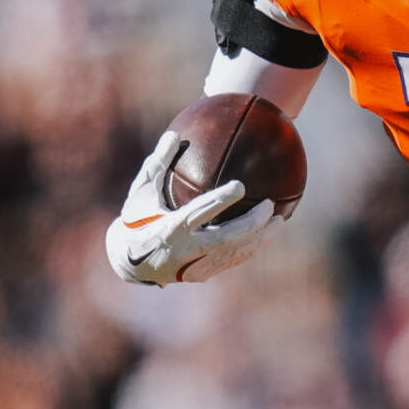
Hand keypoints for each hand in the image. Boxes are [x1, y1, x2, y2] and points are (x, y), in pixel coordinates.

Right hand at [103, 131, 279, 285]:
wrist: (128, 262)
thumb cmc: (135, 220)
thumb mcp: (141, 191)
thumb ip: (158, 163)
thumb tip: (174, 134)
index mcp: (170, 228)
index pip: (199, 212)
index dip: (221, 200)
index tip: (240, 185)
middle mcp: (185, 249)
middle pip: (226, 237)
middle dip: (251, 223)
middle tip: (271, 206)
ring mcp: (194, 265)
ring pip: (234, 253)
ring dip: (259, 239)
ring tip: (280, 222)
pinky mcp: (200, 274)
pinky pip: (231, 262)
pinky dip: (250, 249)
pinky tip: (267, 237)